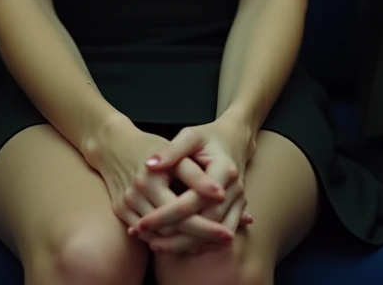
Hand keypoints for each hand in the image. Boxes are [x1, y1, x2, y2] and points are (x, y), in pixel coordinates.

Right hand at [87, 117, 234, 253]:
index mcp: (151, 176)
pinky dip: (165, 240)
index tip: (229, 230)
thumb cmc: (151, 145)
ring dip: (183, 243)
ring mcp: (126, 203)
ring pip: (159, 235)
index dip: (207, 222)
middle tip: (225, 240)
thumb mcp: (177, 150)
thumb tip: (220, 194)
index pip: (183, 209)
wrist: (115, 145)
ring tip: (210, 243)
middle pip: (172, 227)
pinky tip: (185, 239)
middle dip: (200, 237)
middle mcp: (136, 191)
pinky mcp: (120, 210)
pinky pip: (145, 234)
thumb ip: (196, 174)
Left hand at [131, 115, 254, 253]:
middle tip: (149, 242)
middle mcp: (235, 189)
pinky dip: (200, 243)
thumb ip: (171, 150)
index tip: (143, 222)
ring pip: (214, 235)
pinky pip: (220, 235)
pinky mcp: (238, 211)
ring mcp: (239, 202)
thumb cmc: (207, 138)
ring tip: (158, 247)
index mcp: (223, 169)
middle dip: (178, 235)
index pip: (192, 200)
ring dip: (187, 244)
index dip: (167, 213)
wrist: (233, 140)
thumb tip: (149, 165)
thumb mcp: (190, 136)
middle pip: (205, 222)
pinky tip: (178, 246)